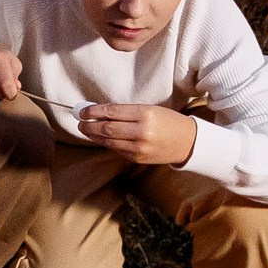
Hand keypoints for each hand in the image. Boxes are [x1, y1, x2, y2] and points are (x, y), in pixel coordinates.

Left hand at [76, 102, 199, 166]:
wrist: (187, 142)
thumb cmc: (168, 121)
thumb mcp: (150, 109)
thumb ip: (127, 111)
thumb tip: (100, 111)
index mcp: (145, 114)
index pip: (112, 112)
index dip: (94, 111)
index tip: (83, 110)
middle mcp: (141, 132)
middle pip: (107, 128)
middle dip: (90, 125)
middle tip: (80, 121)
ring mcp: (139, 147)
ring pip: (109, 141)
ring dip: (94, 135)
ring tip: (85, 129)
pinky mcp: (137, 158)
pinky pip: (116, 149)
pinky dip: (106, 143)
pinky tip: (100, 138)